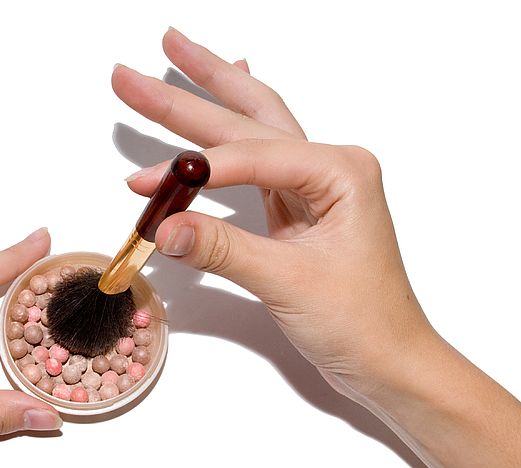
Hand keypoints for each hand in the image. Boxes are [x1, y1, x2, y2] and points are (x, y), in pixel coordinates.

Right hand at [114, 28, 432, 398]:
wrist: (389, 360)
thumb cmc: (363, 323)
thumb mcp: (289, 283)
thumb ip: (223, 250)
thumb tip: (163, 227)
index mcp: (341, 172)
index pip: (253, 156)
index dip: (194, 169)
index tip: (145, 184)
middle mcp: (329, 167)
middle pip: (247, 116)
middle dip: (188, 91)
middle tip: (132, 75)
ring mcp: (313, 186)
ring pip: (251, 127)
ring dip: (209, 93)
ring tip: (173, 54)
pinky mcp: (296, 209)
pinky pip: (255, 159)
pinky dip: (227, 132)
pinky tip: (225, 91)